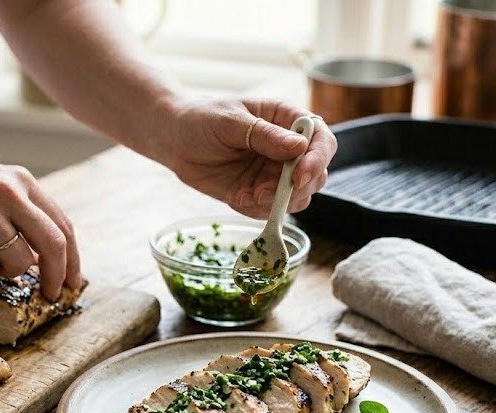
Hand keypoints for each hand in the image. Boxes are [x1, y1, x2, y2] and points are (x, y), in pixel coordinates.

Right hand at [0, 148, 80, 299]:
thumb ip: (22, 215)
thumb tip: (46, 260)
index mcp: (21, 181)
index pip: (62, 226)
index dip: (73, 260)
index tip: (72, 282)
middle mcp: (8, 192)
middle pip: (53, 246)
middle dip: (57, 277)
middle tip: (51, 295)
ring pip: (19, 263)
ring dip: (6, 271)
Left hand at [159, 97, 337, 218]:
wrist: (175, 140)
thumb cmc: (202, 119)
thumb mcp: (231, 121)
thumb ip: (263, 135)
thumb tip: (299, 147)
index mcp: (287, 121)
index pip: (321, 140)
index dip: (317, 159)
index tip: (299, 174)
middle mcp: (287, 149)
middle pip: (316, 174)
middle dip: (298, 188)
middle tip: (266, 192)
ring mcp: (274, 173)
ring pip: (298, 197)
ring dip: (278, 203)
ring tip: (249, 196)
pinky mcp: (257, 192)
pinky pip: (270, 210)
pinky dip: (256, 210)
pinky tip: (237, 197)